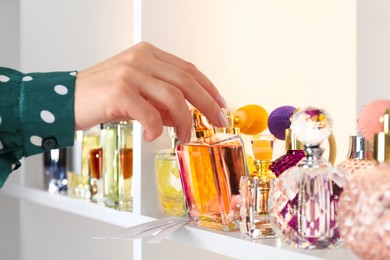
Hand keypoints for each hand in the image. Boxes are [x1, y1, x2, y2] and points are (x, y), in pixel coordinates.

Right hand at [74, 42, 227, 142]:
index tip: (220, 103)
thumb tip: (182, 117)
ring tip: (183, 136)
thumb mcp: (136, 94)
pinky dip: (157, 127)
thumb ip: (161, 102)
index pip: (188, 69)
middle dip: (207, 104)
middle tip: (217, 120)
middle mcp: (141, 59)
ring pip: (174, 97)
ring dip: (184, 121)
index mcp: (148, 54)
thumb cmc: (100, 96)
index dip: (208, 87)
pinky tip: (154, 135)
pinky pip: (150, 113)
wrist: (65, 100)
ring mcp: (130, 73)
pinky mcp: (119, 91)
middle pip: (187, 81)